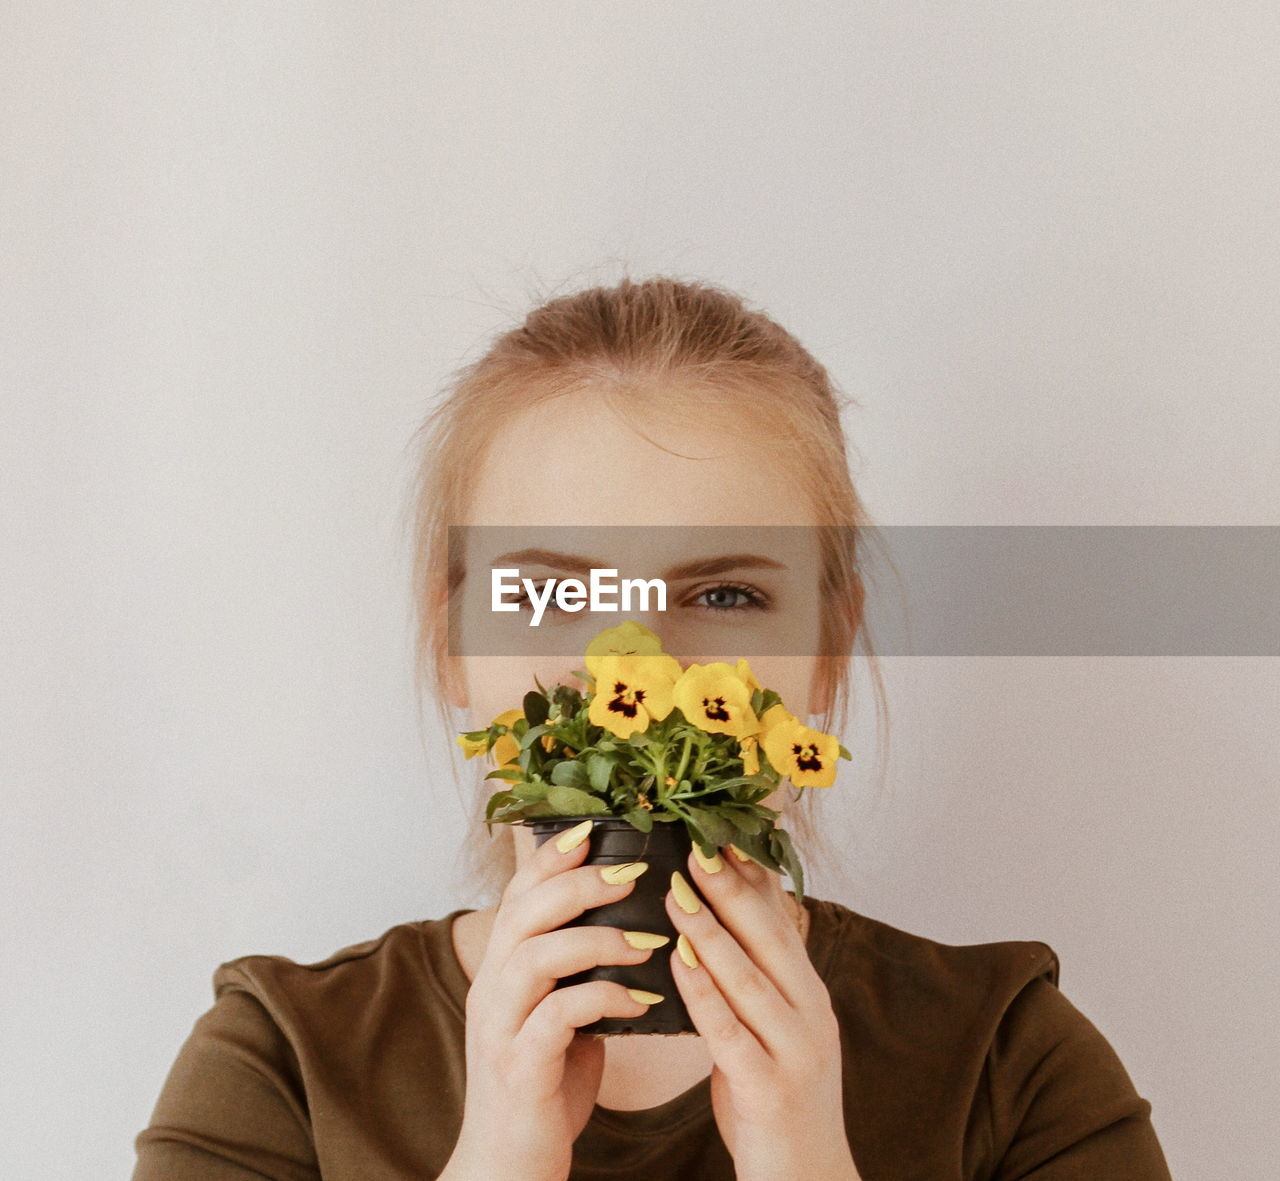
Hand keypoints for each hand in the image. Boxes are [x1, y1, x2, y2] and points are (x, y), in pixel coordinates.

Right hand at [444, 821, 666, 1180]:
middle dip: (580, 883)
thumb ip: (579, 971)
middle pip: (524, 911)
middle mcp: (493, 989)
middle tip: (634, 872)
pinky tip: (640, 1001)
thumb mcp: (561, 1014)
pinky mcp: (518, 1067)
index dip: (554, 856)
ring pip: (535, 956)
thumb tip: (635, 926)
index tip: (595, 828)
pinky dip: (602, 999)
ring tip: (650, 940)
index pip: (520, 893)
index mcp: (504, 968)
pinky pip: (556, 1017)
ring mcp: (500, 1027)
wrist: (509, 1167)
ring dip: (596, 939)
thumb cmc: (545, 1085)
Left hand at [665, 847, 861, 1180]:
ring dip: (710, 929)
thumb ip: (752, 981)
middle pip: (768, 936)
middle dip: (730, 886)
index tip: (722, 829)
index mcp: (808, 994)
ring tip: (675, 889)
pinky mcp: (771, 1089)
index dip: (752, 874)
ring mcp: (796, 1051)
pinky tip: (675, 961)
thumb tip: (714, 924)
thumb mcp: (772, 1031)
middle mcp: (811, 1013)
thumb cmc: (775, 1101)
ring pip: (749, 976)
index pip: (780, 920)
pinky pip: (730, 1031)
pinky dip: (703, 990)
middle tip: (695, 841)